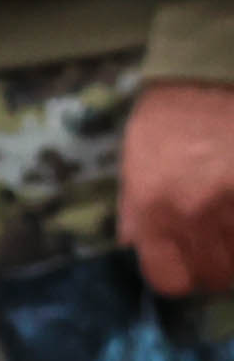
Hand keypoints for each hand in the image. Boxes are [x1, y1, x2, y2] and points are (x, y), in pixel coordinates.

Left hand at [131, 80, 233, 301]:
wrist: (210, 80)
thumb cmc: (168, 122)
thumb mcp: (135, 168)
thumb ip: (137, 217)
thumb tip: (140, 253)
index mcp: (153, 209)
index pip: (169, 280)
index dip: (178, 276)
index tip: (184, 266)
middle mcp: (197, 212)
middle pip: (217, 275)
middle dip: (217, 267)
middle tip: (216, 246)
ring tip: (229, 224)